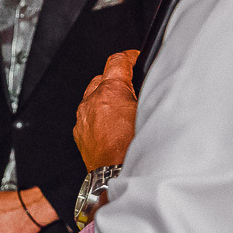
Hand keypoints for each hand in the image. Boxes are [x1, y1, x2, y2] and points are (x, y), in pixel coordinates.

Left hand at [75, 50, 138, 169]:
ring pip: (93, 96)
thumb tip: (152, 85)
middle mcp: (92, 100)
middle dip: (117, 78)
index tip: (135, 58)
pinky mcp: (79, 131)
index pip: (117, 60)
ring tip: (122, 108)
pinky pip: (88, 114)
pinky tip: (111, 124)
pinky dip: (98, 113)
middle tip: (132, 86)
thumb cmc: (133, 149)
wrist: (115, 175)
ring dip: (106, 97)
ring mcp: (83, 116)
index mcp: (111, 91)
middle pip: (103, 77)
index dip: (129, 57)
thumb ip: (147, 94)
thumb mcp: (149, 113)